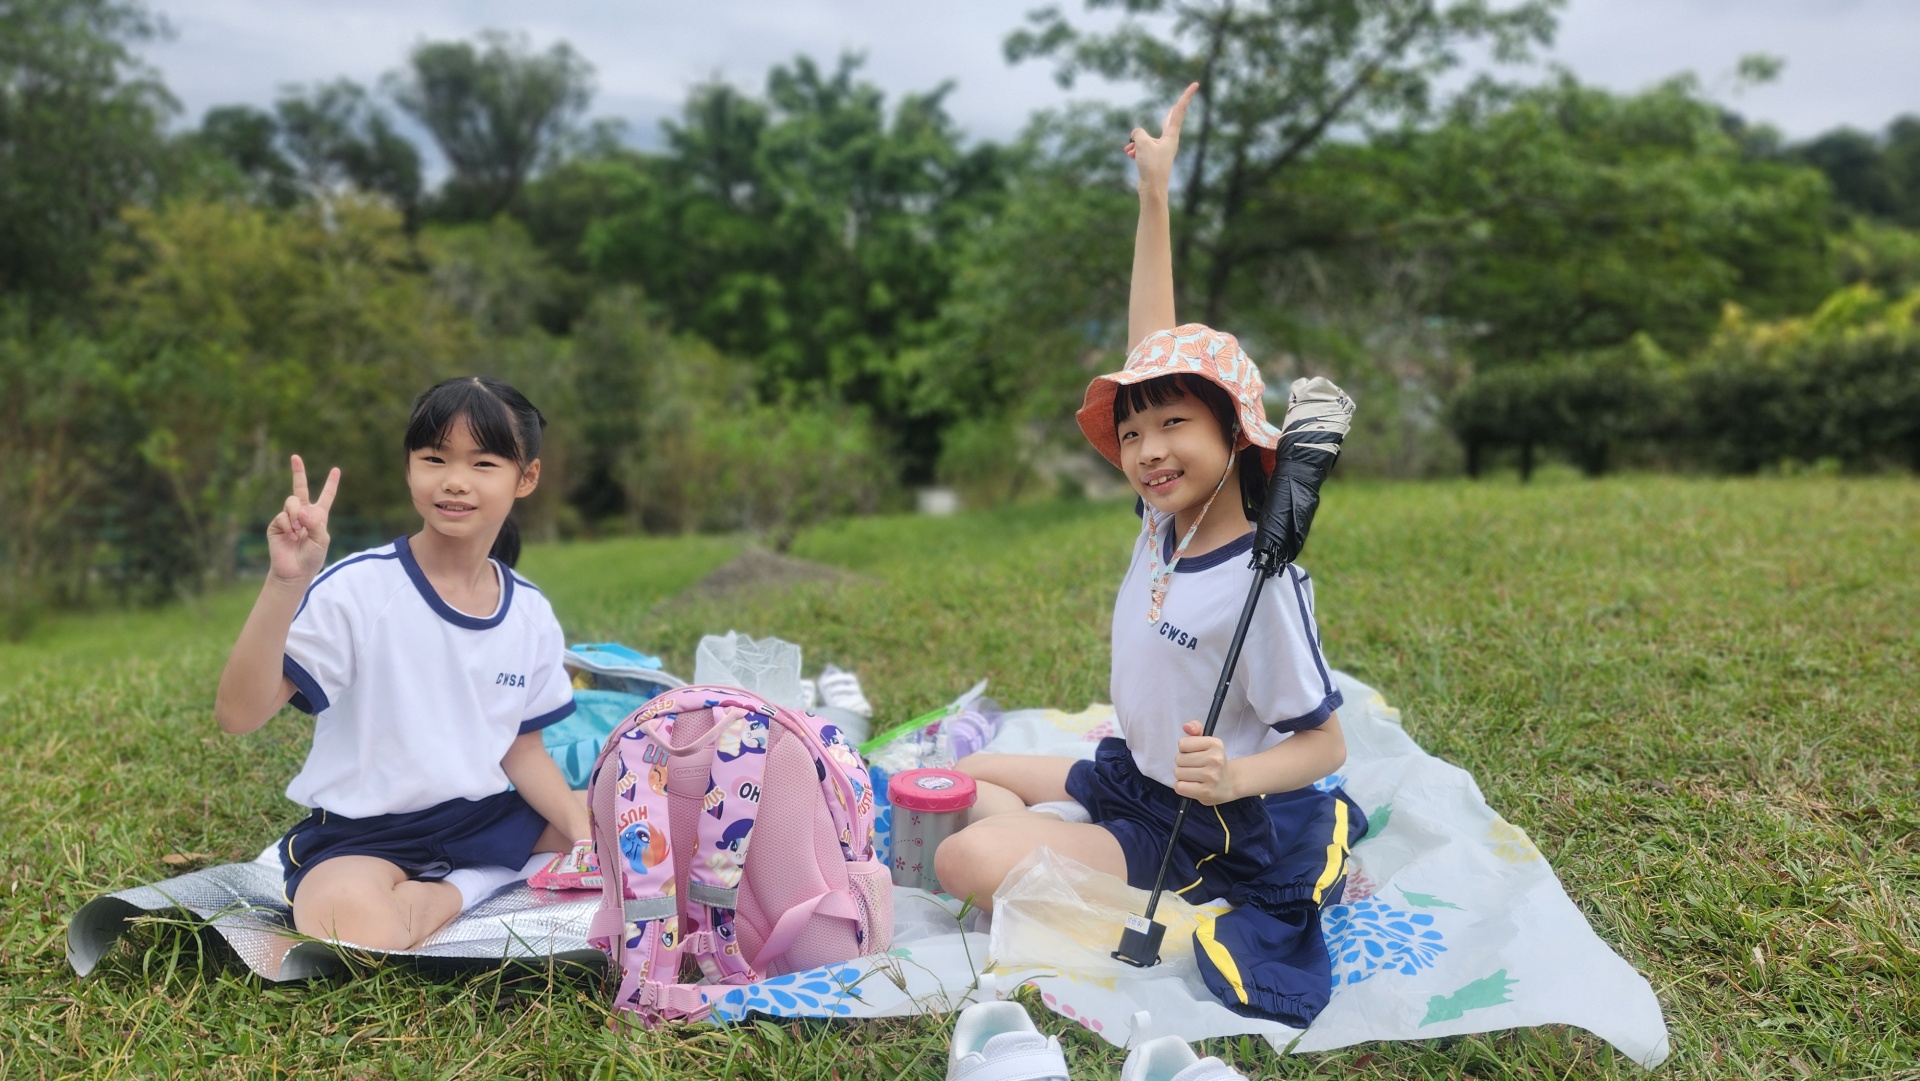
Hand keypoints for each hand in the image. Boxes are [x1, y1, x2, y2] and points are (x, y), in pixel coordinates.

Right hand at [266, 454, 338, 584]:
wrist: (295, 571)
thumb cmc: (312, 557)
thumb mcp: (321, 539)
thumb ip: (315, 523)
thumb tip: (302, 510)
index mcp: (318, 515)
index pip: (326, 496)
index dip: (331, 484)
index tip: (336, 470)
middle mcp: (303, 513)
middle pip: (299, 487)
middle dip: (297, 471)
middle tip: (295, 456)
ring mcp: (288, 517)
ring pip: (291, 502)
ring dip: (296, 516)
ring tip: (298, 532)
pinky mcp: (276, 524)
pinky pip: (282, 516)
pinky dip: (289, 526)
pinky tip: (291, 537)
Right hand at [1125, 82, 1197, 193]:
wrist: (1152, 188)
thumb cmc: (1151, 165)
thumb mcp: (1142, 143)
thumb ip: (1138, 133)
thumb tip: (1136, 134)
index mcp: (1171, 136)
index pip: (1179, 110)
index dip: (1186, 96)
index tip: (1196, 84)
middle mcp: (1169, 141)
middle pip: (1170, 121)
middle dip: (1170, 112)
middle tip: (1182, 101)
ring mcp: (1162, 150)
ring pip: (1149, 137)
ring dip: (1138, 140)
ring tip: (1128, 149)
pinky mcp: (1155, 158)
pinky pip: (1144, 147)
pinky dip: (1136, 148)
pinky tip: (1129, 153)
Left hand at [1173, 719, 1234, 804]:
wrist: (1229, 783)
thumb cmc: (1213, 761)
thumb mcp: (1207, 742)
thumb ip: (1196, 729)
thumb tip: (1186, 726)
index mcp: (1215, 744)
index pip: (1182, 744)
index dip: (1185, 749)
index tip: (1195, 753)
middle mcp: (1215, 759)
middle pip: (1179, 759)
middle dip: (1183, 764)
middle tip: (1196, 767)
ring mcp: (1211, 777)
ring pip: (1178, 773)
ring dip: (1183, 776)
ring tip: (1195, 776)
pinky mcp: (1206, 792)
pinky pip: (1180, 787)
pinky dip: (1182, 786)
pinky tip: (1192, 785)